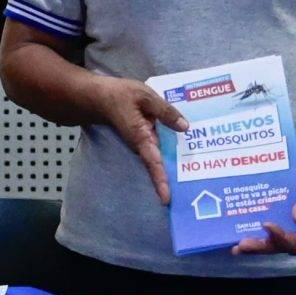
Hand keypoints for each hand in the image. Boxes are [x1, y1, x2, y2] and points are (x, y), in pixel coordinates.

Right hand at [93, 76, 187, 203]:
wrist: (99, 98)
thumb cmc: (119, 96)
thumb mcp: (145, 96)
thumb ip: (165, 111)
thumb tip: (184, 127)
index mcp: (141, 138)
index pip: (153, 162)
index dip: (160, 180)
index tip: (166, 198)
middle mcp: (142, 146)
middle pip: (159, 167)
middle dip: (173, 181)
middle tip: (191, 194)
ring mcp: (143, 145)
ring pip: (160, 159)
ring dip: (175, 168)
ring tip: (196, 177)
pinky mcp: (145, 140)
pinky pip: (159, 149)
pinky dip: (173, 152)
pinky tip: (188, 151)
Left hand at [234, 148, 295, 253]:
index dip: (281, 238)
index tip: (267, 225)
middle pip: (280, 245)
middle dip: (261, 246)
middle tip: (241, 245)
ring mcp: (289, 225)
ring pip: (271, 240)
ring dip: (254, 243)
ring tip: (235, 246)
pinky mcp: (280, 216)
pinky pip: (266, 227)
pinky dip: (253, 230)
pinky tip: (237, 230)